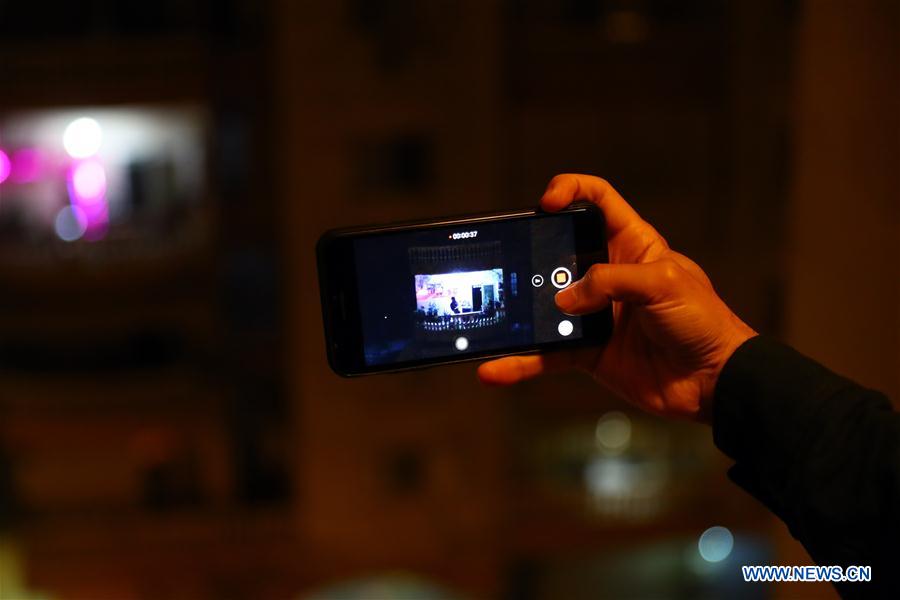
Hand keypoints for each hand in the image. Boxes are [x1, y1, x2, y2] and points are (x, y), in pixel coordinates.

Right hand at [478, 174, 755, 421]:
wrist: (713, 381)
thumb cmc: (702, 321)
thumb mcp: (663, 283)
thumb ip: (611, 281)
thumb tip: (563, 299)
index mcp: (632, 244)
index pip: (597, 200)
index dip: (570, 190)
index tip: (546, 203)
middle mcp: (608, 275)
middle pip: (558, 251)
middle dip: (531, 254)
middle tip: (510, 262)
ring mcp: (594, 314)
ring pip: (544, 305)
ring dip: (518, 312)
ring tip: (492, 315)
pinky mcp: (587, 351)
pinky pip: (546, 354)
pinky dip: (520, 363)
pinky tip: (494, 370)